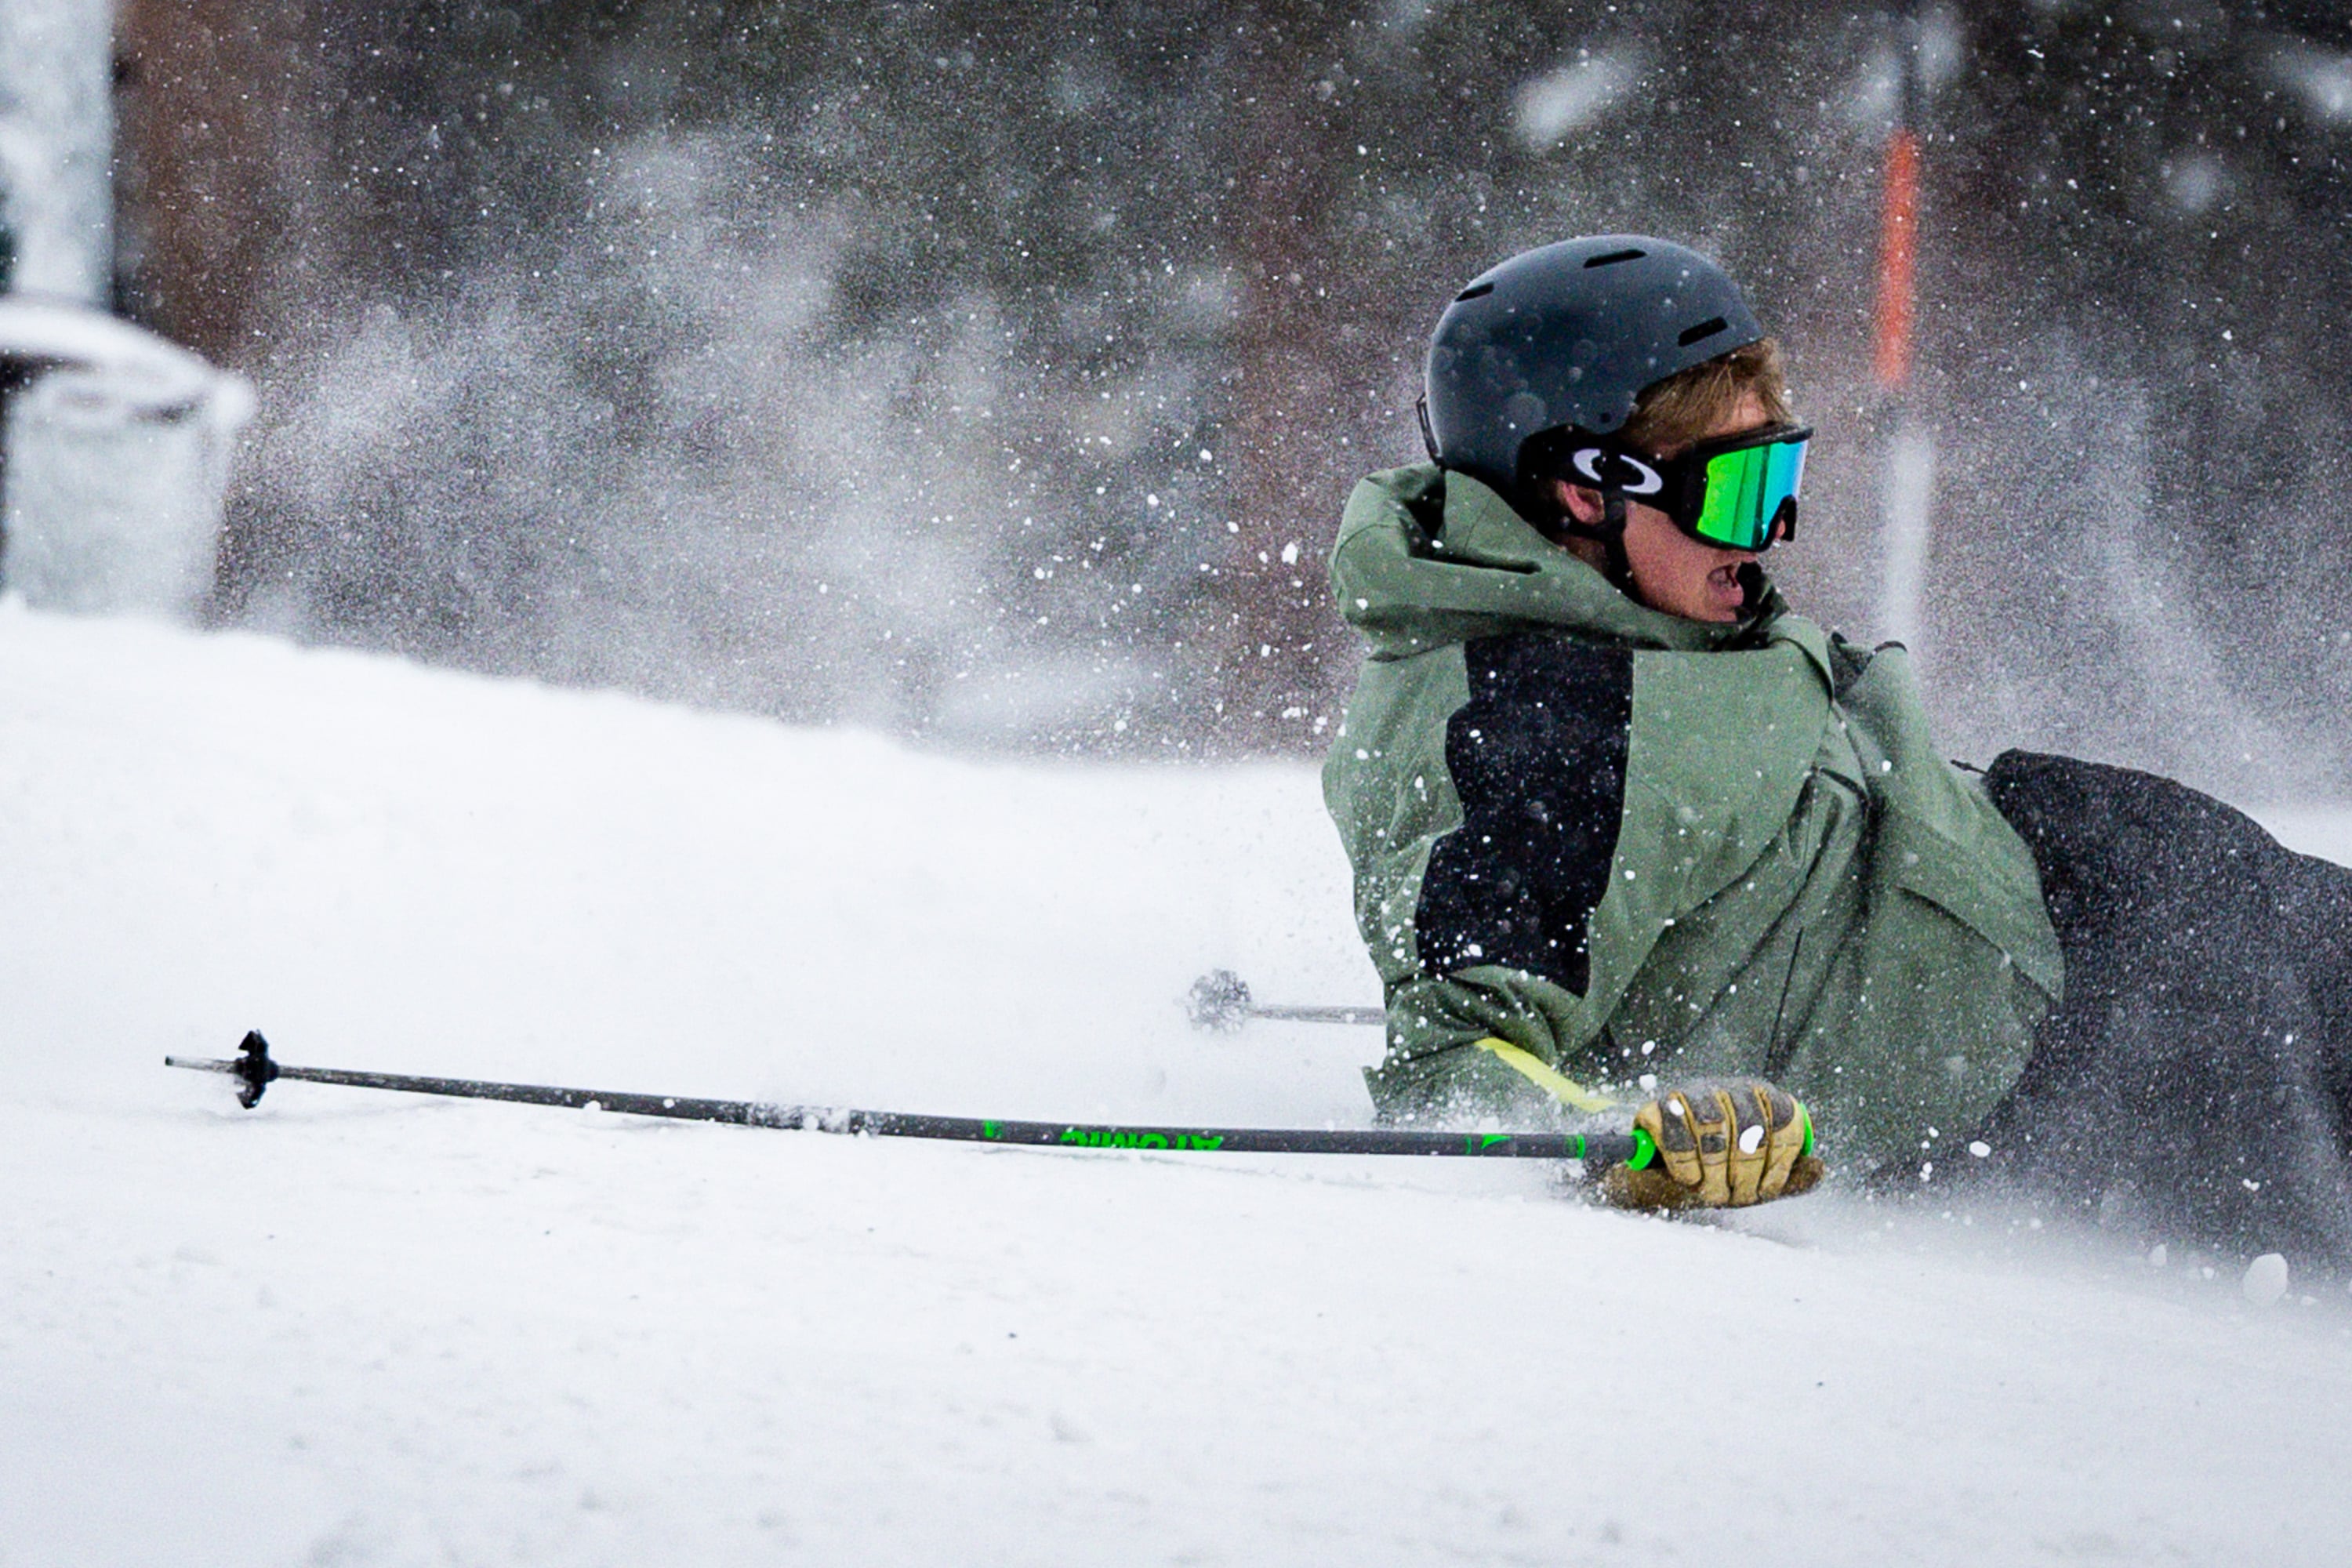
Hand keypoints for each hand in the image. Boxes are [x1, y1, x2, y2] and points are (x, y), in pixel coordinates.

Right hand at [1602, 1078, 1822, 1209]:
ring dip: (1714, 1172)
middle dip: (1745, 1173)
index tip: (1764, 1189)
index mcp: (1758, 1098)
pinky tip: (1687, 1179)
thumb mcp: (1756, 1182)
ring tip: (1711, 1191)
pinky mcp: (1653, 1109)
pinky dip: (1685, 1167)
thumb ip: (1789, 1177)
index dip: (1778, 1162)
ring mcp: (1688, 1094)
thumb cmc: (1712, 1178)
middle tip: (1735, 1195)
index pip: (1785, 1118)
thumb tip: (1820, 1167)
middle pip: (1750, 1126)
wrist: (1656, 1186)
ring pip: (1713, 1127)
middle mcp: (1726, 1088)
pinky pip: (1676, 1136)